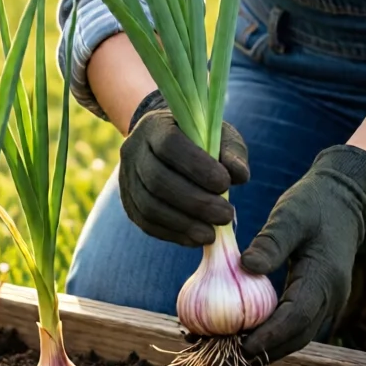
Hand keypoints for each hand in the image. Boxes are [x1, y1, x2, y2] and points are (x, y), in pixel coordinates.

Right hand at [118, 90, 249, 245]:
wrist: (166, 144)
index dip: (197, 167)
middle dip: (195, 202)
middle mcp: (134, 150)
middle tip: (226, 216)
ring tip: (212, 234)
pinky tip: (196, 239)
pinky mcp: (128, 203)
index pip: (170, 145)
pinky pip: (146, 223)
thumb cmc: (200, 139)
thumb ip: (232, 153)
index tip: (225, 184)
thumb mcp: (219, 135)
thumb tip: (239, 176)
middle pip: (158, 180)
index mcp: (156, 126)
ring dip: (183, 224)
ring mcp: (126, 178)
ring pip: (149, 206)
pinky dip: (173, 234)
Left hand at [240, 145, 365, 363]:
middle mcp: (331, 297)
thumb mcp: (291, 215)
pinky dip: (275, 336)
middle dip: (264, 352)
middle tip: (226, 361)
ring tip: (230, 354)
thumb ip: (272, 241)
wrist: (345, 201)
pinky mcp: (321, 300)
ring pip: (298, 337)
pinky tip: (248, 335)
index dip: (269, 336)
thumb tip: (246, 265)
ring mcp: (329, 301)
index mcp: (324, 277)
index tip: (239, 347)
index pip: (296, 317)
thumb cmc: (315, 204)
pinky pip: (298, 326)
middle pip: (297, 337)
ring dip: (268, 349)